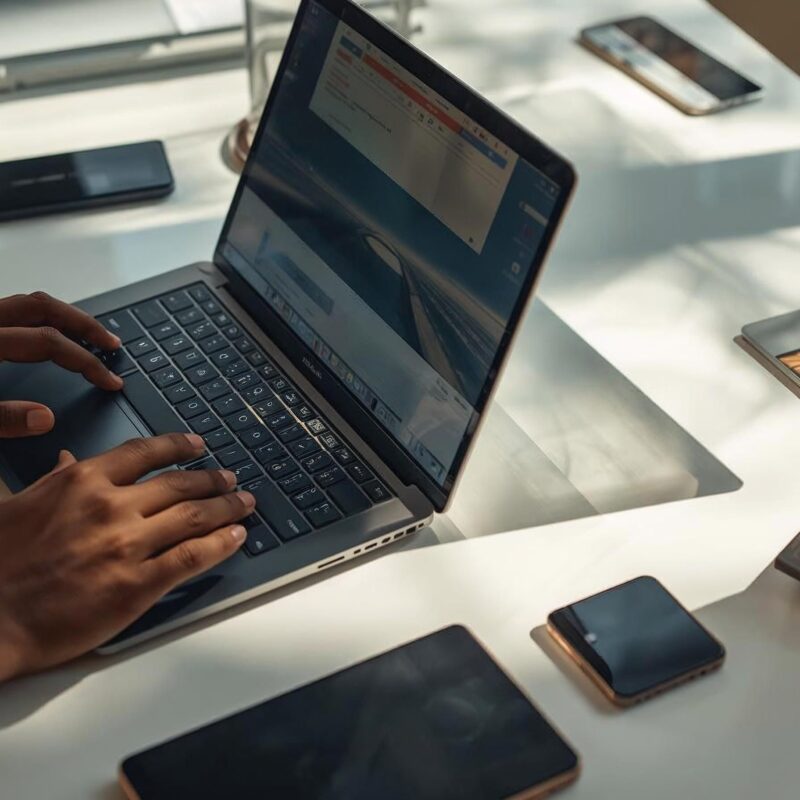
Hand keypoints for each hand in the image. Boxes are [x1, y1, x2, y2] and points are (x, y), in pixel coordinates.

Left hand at [0, 291, 122, 437]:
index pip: (49, 342)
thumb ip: (3, 418)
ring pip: (29, 303)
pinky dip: (42, 317)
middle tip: (112, 344)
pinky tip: (52, 333)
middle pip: (44, 308)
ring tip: (90, 334)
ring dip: (65, 316)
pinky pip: (15, 310)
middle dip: (85, 324)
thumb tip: (45, 418)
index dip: (85, 361)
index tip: (110, 381)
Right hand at [0, 433, 254, 681]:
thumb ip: (55, 480)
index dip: (178, 447)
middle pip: (179, 485)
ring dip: (227, 508)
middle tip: (231, 479)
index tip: (197, 445)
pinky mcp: (136, 585)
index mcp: (82, 481)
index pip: (144, 452)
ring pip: (194, 517)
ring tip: (245, 503)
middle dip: (213, 480)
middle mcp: (111, 507)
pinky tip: (236, 537)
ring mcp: (126, 546)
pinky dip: (220, 544)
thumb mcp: (20, 503)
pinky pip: (191, 557)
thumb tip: (67, 459)